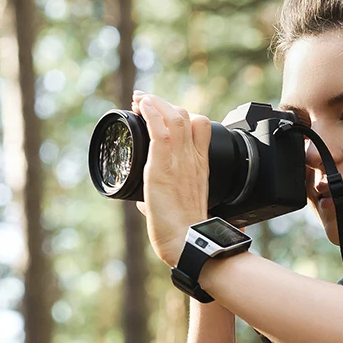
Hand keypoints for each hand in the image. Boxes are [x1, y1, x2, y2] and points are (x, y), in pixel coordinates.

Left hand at [131, 91, 212, 266]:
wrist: (190, 243)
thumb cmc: (188, 232)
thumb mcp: (177, 211)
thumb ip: (162, 203)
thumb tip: (143, 205)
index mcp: (200, 168)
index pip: (201, 128)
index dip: (184, 114)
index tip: (165, 113)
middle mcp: (193, 160)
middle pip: (187, 116)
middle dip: (164, 104)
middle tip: (146, 103)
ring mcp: (180, 162)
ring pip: (174, 117)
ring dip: (155, 103)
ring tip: (141, 99)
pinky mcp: (163, 168)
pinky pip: (160, 131)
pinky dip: (151, 113)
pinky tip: (142, 105)